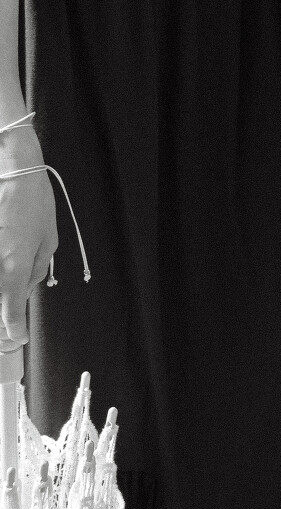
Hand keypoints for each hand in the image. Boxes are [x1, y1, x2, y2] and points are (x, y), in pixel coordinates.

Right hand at [0, 123, 55, 341]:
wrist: (11, 168)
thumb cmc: (32, 199)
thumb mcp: (47, 238)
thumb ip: (35, 270)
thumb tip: (25, 292)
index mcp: (14, 265)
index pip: (10, 311)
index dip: (12, 330)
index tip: (15, 340)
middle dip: (1, 319)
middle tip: (6, 337)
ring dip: (0, 294)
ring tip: (8, 289)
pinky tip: (5, 271)